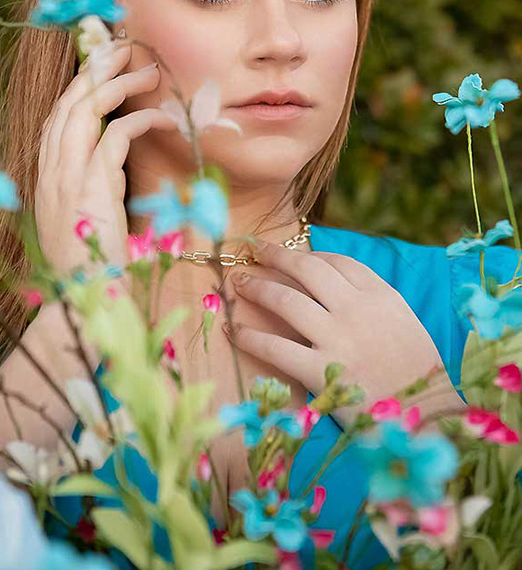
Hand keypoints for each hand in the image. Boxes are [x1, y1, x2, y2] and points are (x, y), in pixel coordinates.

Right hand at [35, 42, 171, 279]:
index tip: (105, 65)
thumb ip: (96, 185)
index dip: (82, 86)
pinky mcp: (89, 186)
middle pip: (69, 102)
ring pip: (85, 109)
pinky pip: (115, 136)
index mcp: (48, 175)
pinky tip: (162, 117)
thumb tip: (115, 164)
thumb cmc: (94, 264)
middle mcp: (50, 170)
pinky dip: (140, 120)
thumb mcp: (90, 216)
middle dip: (96, 69)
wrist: (84, 300)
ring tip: (147, 68)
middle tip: (123, 47)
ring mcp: (64, 176)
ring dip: (117, 83)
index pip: (60, 116)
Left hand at [226, 240, 463, 427]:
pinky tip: (235, 331)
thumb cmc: (420, 375)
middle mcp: (357, 310)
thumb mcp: (406, 324)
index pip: (338, 262)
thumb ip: (375, 304)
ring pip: (286, 300)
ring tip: (238, 282)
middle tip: (255, 249)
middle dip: (276, 255)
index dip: (310, 254)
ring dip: (257, 287)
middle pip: (308, 269)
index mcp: (382, 296)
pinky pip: (275, 348)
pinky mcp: (321, 372)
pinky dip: (250, 337)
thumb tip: (339, 290)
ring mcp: (337, 339)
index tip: (293, 256)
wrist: (430, 417)